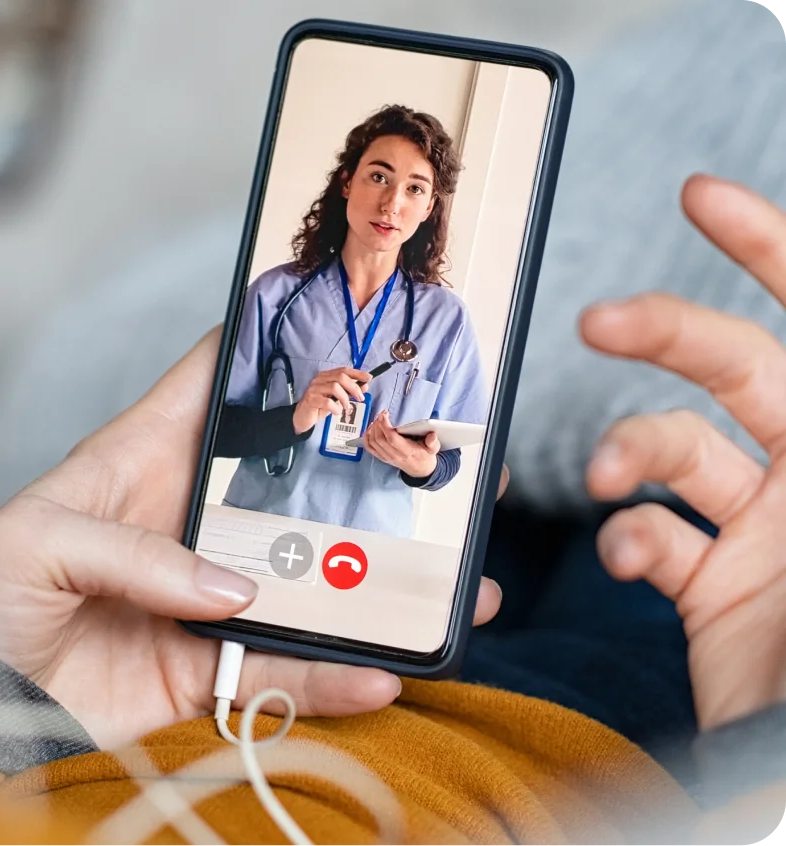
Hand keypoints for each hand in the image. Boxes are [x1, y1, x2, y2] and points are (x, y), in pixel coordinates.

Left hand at [0, 331, 503, 749]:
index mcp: (143, 458)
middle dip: (362, 472)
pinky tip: (382, 674)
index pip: (215, 381)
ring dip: (375, 585)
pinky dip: (333, 677)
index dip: (272, 345)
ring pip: (310, 581)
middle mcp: (190, 519)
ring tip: (447, 583)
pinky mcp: (207, 666)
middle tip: (435, 463)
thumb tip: (231, 589)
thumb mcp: (34, 539)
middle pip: (291, 483)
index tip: (346, 323)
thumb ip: (131, 551)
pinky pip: (284, 670)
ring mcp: (207, 594)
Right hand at [293, 367, 369, 434]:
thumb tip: (365, 386)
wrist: (302, 418)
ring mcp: (314, 389)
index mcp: (326, 376)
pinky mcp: (311, 400)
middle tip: (360, 398)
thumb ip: (350, 391)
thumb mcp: (337, 399)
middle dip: (354, 387)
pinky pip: (327, 402)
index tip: (369, 378)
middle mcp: (319, 379)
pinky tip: (336, 412)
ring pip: (335, 387)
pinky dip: (336, 408)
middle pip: (340, 377)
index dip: (357, 373)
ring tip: (346, 407)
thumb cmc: (319, 406)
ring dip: (345, 398)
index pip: (343, 370)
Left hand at [362, 410, 440, 477]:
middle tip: (382, 414)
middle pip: (379, 439)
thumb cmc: (425, 456)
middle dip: (378, 423)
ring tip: (378, 419)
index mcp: (407, 452)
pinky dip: (367, 437)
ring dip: (372, 429)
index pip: (392, 438)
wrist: (420, 470)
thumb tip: (432, 436)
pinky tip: (371, 429)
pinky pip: (369, 448)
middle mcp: (395, 455)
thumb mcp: (433, 449)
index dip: (385, 426)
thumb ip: (433, 443)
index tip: (384, 415)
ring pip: (373, 442)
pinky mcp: (382, 457)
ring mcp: (387, 457)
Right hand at [583, 174, 785, 729]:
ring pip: (676, 450)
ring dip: (627, 452)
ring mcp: (765, 536)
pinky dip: (626, 539)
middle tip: (599, 321)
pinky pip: (653, 535)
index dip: (769, 249)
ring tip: (608, 480)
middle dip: (662, 331)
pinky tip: (636, 565)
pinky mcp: (715, 588)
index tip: (703, 197)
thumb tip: (735, 401)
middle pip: (736, 367)